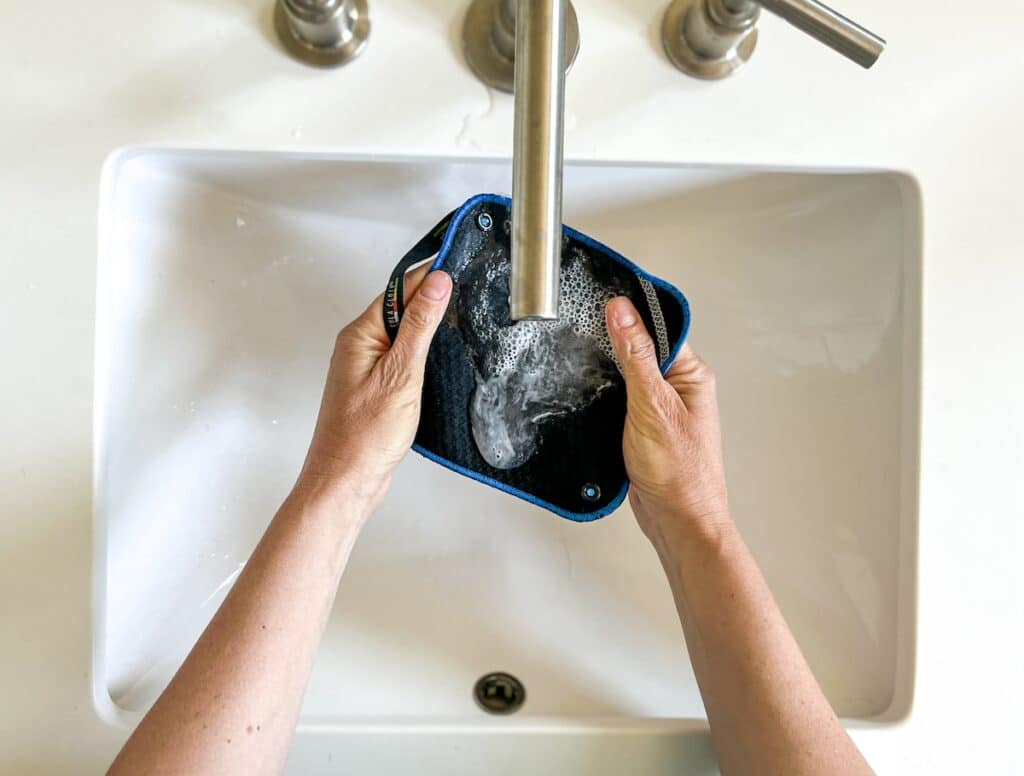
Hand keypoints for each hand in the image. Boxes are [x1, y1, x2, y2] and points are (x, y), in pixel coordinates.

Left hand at [296, 267, 452, 514]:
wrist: (346, 482)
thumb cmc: (364, 437)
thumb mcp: (401, 375)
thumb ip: (419, 326)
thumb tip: (436, 283)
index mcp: (360, 335)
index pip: (399, 290)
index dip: (430, 274)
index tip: (458, 259)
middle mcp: (359, 347)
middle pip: (400, 308)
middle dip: (432, 296)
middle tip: (469, 284)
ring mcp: (367, 368)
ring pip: (403, 334)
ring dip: (430, 326)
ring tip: (464, 315)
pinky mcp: (377, 388)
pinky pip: (403, 357)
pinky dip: (424, 352)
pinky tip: (442, 357)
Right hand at [605, 297, 731, 553]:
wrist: (677, 521)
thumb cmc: (679, 473)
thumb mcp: (652, 405)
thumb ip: (635, 356)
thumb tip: (622, 311)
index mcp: (691, 375)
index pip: (659, 328)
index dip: (630, 314)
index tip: (601, 302)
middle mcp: (678, 388)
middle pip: (641, 348)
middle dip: (613, 340)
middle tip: (582, 329)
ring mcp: (659, 408)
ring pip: (627, 374)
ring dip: (606, 370)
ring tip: (580, 358)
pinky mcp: (641, 426)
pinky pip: (620, 398)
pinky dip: (603, 394)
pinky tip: (588, 393)